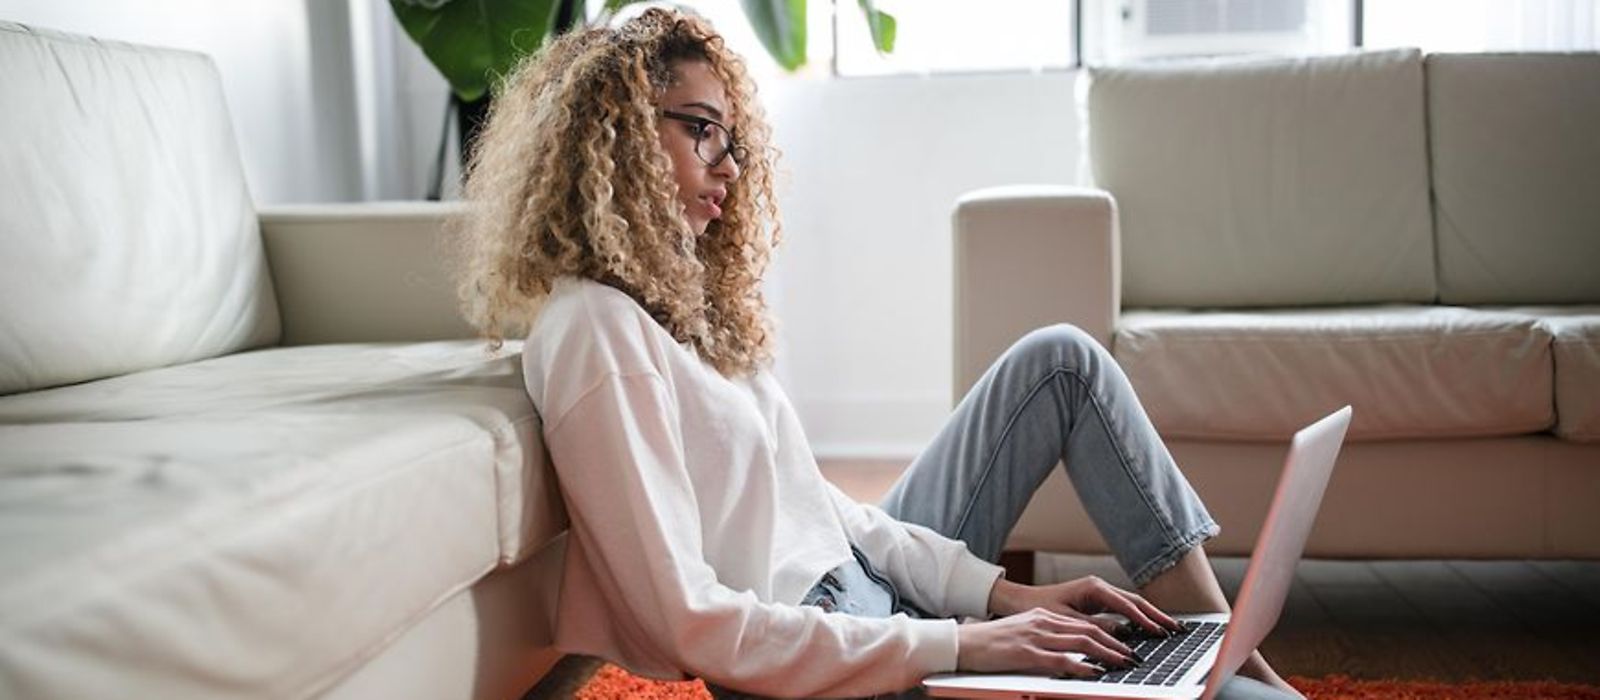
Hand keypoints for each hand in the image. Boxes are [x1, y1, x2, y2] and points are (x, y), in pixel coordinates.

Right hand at [956, 607, 1136, 676]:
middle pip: (1089, 631)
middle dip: (1116, 644)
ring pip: (1081, 642)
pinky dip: (1082, 666)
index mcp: (1043, 616)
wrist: (963, 643)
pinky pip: (1061, 659)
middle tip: (1134, 656)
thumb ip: (1046, 637)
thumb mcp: (1023, 633)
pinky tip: (1095, 672)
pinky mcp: (1026, 653)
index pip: (1084, 623)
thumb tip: (1071, 650)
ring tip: (1124, 663)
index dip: (1109, 634)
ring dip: (1107, 654)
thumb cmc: (990, 642)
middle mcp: (1043, 622)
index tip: (1125, 645)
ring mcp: (1035, 637)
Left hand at [987, 576, 1183, 635]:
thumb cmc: (1039, 608)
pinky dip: (1138, 618)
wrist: (1021, 601)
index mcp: (1093, 588)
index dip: (1145, 620)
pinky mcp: (1097, 601)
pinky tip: (1149, 629)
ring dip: (1150, 616)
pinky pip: (1123, 609)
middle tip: (1177, 629)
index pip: (1127, 605)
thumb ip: (1094, 626)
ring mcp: (1099, 593)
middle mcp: (1099, 587)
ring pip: (1132, 605)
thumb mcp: (1067, 620)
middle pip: (1136, 602)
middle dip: (1157, 615)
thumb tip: (1122, 634)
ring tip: (1170, 629)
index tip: (1160, 632)